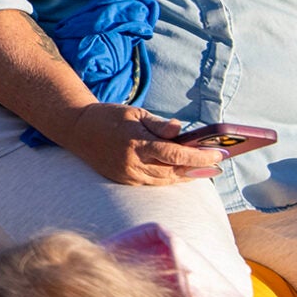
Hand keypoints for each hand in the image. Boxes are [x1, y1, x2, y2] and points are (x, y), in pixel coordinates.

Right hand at [59, 103, 225, 185]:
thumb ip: (159, 124)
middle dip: (199, 168)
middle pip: (175, 171)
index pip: (176, 155)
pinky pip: (153, 183)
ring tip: (206, 169)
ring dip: (188, 176)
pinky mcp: (123, 180)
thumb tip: (181, 131)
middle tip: (219, 163)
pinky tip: (183, 173)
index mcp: (136, 143)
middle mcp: (132, 163)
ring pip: (166, 180)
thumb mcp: (135, 113)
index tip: (219, 153)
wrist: (77, 130)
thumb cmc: (109, 117)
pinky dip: (171, 179)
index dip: (200, 156)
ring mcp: (127, 175)